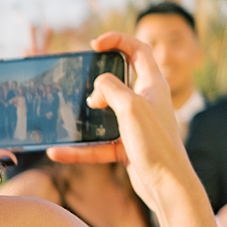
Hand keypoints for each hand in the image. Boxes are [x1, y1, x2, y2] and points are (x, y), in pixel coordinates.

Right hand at [47, 32, 213, 226]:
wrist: (168, 186)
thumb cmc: (156, 143)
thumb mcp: (131, 106)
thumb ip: (111, 88)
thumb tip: (96, 90)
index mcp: (153, 84)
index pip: (138, 50)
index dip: (117, 40)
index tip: (94, 45)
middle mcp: (146, 102)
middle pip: (120, 79)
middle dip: (97, 78)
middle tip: (80, 80)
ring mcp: (136, 125)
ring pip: (105, 113)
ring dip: (85, 115)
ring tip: (66, 114)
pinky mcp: (127, 148)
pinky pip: (97, 145)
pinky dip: (79, 148)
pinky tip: (57, 152)